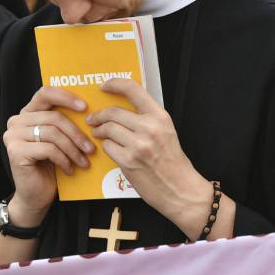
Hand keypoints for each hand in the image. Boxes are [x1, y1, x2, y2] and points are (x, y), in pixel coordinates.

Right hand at [2, 87, 93, 225]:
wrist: (35, 196)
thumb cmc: (50, 167)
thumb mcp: (59, 141)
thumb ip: (64, 124)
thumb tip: (91, 113)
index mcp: (27, 114)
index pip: (45, 93)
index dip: (66, 97)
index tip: (85, 108)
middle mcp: (16, 121)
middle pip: (54, 117)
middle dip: (76, 133)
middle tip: (91, 149)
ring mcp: (13, 136)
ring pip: (52, 133)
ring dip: (72, 149)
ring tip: (83, 161)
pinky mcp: (16, 151)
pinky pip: (48, 149)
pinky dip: (63, 159)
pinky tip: (69, 169)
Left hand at [86, 78, 211, 237]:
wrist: (181, 191)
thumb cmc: (173, 163)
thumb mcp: (166, 133)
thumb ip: (147, 119)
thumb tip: (122, 111)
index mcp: (160, 117)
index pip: (134, 90)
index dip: (115, 84)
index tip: (104, 86)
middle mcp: (150, 128)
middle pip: (113, 112)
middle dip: (99, 115)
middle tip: (93, 119)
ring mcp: (138, 145)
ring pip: (108, 129)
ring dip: (99, 131)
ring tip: (98, 133)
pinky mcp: (128, 161)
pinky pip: (107, 147)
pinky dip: (106, 147)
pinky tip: (110, 149)